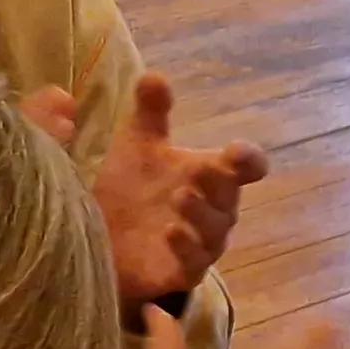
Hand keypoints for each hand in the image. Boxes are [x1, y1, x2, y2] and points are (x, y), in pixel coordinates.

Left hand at [27, 76, 270, 305]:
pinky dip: (187, 248)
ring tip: (179, 198)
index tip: (239, 153)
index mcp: (209, 174)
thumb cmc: (129, 189)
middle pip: (231, 197)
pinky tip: (170, 232)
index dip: (250, 160)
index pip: (246, 166)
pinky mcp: (181, 273)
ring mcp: (199, 243)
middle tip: (201, 169)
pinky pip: (195, 264)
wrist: (100, 242)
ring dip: (201, 213)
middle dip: (221, 183)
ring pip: (216, 232)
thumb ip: (150, 112)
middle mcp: (211, 209)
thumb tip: (154, 75)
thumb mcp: (137, 145)